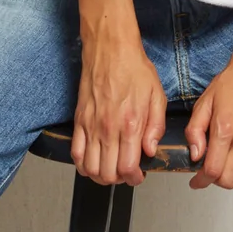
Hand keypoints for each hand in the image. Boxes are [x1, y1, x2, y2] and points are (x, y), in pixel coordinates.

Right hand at [73, 37, 165, 185]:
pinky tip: (93, 161)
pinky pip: (75, 153)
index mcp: (130, 125)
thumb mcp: (157, 96)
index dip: (134, 178)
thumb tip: (151, 150)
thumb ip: (155, 127)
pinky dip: (82, 164)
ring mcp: (91, 126)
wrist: (110, 51)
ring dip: (100, 176)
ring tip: (110, 169)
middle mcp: (108, 129)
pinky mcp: (79, 121)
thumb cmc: (134, 69)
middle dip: (118, 180)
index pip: (128, 168)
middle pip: (107, 174)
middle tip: (125, 173)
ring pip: (90, 168)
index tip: (138, 175)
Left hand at [183, 52, 232, 189]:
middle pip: (229, 180)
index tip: (198, 181)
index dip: (201, 181)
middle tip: (213, 172)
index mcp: (224, 128)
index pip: (212, 170)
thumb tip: (195, 155)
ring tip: (232, 167)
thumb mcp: (204, 103)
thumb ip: (195, 131)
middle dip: (217, 180)